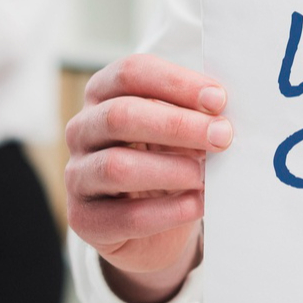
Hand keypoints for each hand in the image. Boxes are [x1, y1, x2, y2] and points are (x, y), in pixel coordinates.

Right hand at [65, 55, 233, 302]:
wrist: (152, 229)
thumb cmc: (168, 162)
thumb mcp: (178, 131)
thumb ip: (194, 114)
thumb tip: (224, 111)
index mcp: (103, 94)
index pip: (131, 73)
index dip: (176, 83)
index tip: (218, 99)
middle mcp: (82, 130)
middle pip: (121, 115)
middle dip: (178, 125)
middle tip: (222, 136)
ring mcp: (78, 175)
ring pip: (117, 166)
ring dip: (171, 170)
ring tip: (205, 175)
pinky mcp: (86, 219)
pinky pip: (125, 215)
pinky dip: (168, 212)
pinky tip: (196, 204)